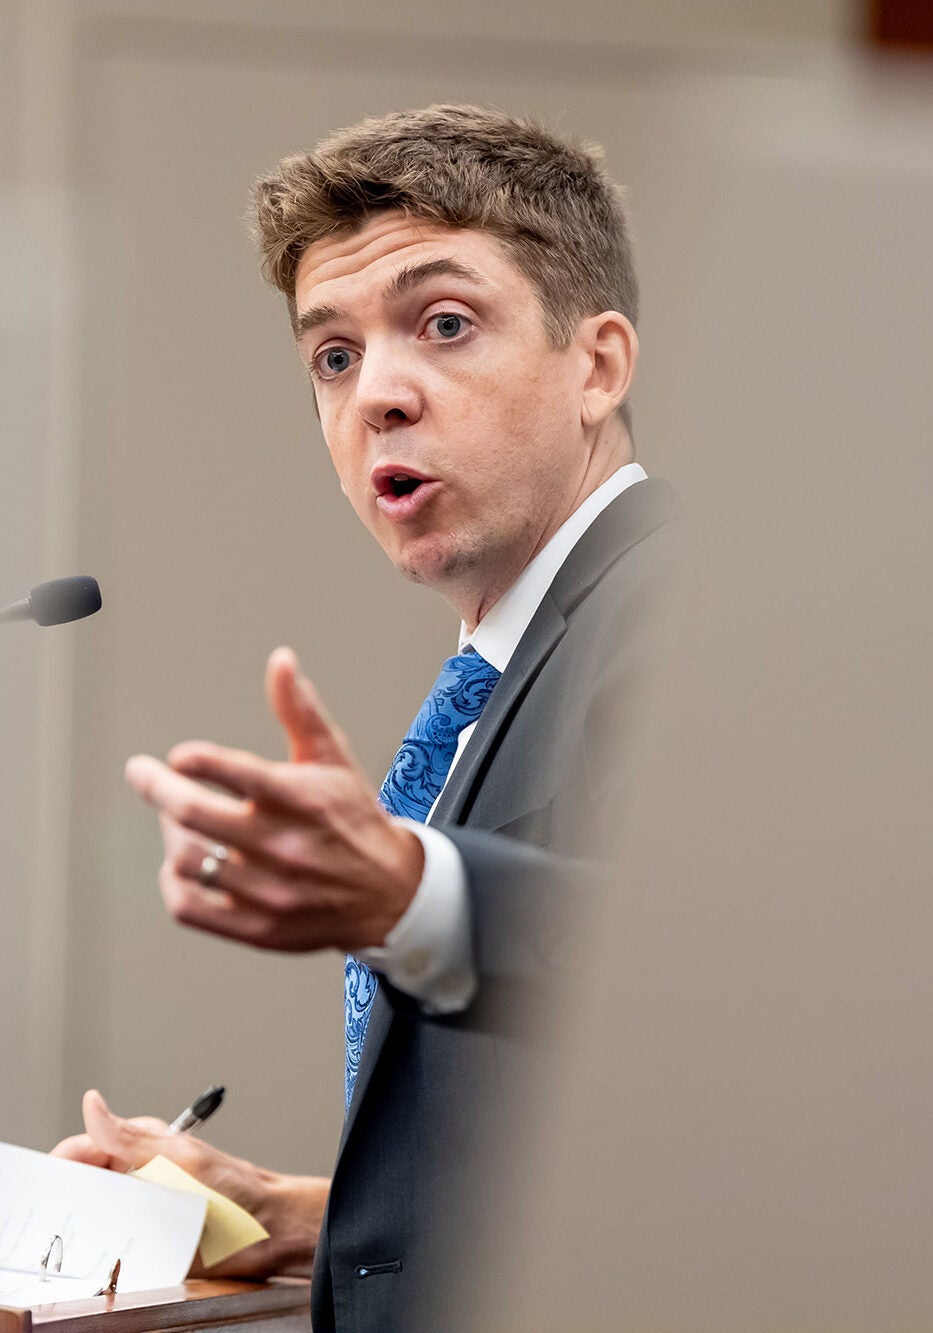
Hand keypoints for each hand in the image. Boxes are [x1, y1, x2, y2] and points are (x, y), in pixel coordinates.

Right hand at [51, 1090, 327, 1277]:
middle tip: (62, 1216)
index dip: (65, 1162)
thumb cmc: (237, 1189)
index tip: (50, 1181)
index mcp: (142, 1148)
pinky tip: (110, 1258)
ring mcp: (145, 1211)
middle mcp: (140, 1178)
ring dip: (90, 1228)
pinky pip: (119, 1248)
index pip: (88, 1149)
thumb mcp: (180, 1158)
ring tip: (87, 1238)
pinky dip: (110, 1253)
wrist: (271, 1231)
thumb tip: (93, 1104)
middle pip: (88, 1185)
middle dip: (73, 1198)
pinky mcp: (152, 1242)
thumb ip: (131, 1138)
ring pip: (99, 1218)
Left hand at [125, 647, 422, 951]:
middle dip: (155, 786)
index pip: (235, 772)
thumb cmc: (352, 817)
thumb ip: (299, 710)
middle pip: (192, 815)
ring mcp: (269, 891)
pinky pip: (190, 906)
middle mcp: (284, 846)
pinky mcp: (258, 927)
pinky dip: (172, 882)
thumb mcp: (333, 758)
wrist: (390, 894)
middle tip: (142, 773)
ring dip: (170, 832)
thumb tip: (280, 661)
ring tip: (175, 818)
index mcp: (302, 799)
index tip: (180, 756)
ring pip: (186, 859)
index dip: (194, 759)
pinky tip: (180, 864)